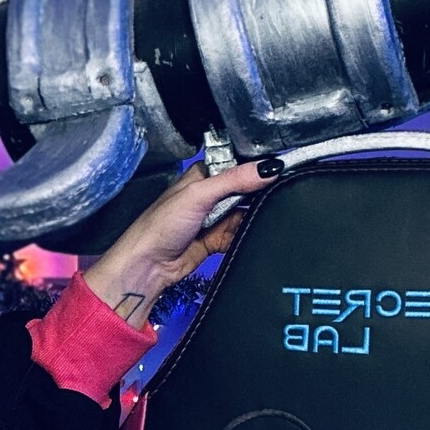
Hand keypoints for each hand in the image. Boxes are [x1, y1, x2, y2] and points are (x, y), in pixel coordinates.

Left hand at [81, 161, 269, 328]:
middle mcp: (210, 194)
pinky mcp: (219, 239)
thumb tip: (267, 168)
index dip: (257, 166)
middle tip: (279, 193)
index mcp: (203, 175)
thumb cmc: (160, 225)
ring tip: (269, 215)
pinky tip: (255, 233)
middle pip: (247, 189)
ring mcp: (215, 217)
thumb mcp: (199, 195)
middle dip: (260, 193)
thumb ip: (234, 180)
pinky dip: (248, 235)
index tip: (280, 167)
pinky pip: (241, 234)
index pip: (237, 164)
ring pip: (247, 212)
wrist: (149, 265)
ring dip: (255, 215)